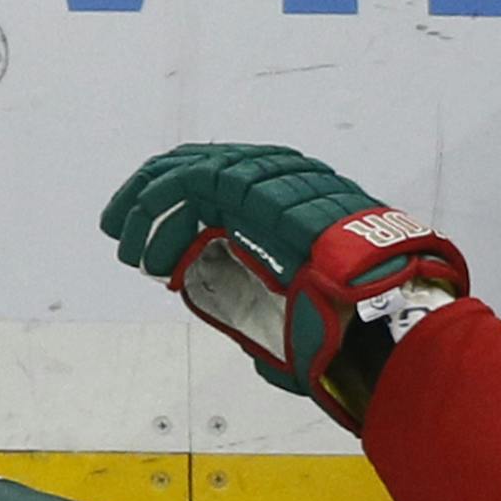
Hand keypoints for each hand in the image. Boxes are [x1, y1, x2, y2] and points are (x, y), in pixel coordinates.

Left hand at [101, 143, 467, 430]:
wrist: (380, 309)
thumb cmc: (352, 317)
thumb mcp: (302, 308)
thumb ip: (268, 308)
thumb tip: (241, 332)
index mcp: (298, 203)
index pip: (225, 187)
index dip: (184, 215)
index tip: (156, 256)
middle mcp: (284, 181)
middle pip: (200, 169)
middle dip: (154, 201)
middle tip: (121, 233)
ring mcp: (270, 178)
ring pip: (188, 173)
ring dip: (149, 210)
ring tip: (126, 247)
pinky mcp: (252, 185)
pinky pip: (189, 184)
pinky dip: (157, 212)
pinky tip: (144, 250)